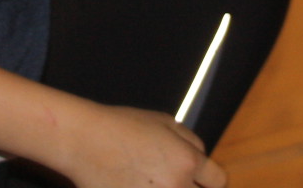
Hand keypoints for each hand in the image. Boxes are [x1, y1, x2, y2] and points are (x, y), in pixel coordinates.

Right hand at [59, 105, 225, 187]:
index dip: (209, 181)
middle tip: (168, 178)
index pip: (218, 182)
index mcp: (187, 161)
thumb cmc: (120, 127)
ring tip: (149, 181)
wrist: (84, 141)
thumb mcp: (163, 121)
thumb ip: (191, 140)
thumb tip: (203, 157)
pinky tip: (135, 184)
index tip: (200, 181)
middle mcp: (176, 185)